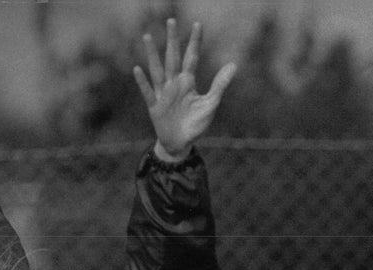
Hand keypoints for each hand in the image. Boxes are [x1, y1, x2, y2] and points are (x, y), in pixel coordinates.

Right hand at [133, 20, 236, 160]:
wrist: (181, 144)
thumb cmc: (196, 124)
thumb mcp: (210, 104)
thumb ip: (219, 85)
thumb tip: (234, 64)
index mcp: (188, 82)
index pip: (191, 57)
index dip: (195, 42)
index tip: (198, 24)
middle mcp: (174, 84)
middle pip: (173, 58)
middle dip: (172, 40)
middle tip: (171, 21)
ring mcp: (163, 94)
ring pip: (157, 70)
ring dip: (152, 54)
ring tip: (148, 36)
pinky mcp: (155, 107)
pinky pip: (148, 92)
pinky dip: (143, 82)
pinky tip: (138, 69)